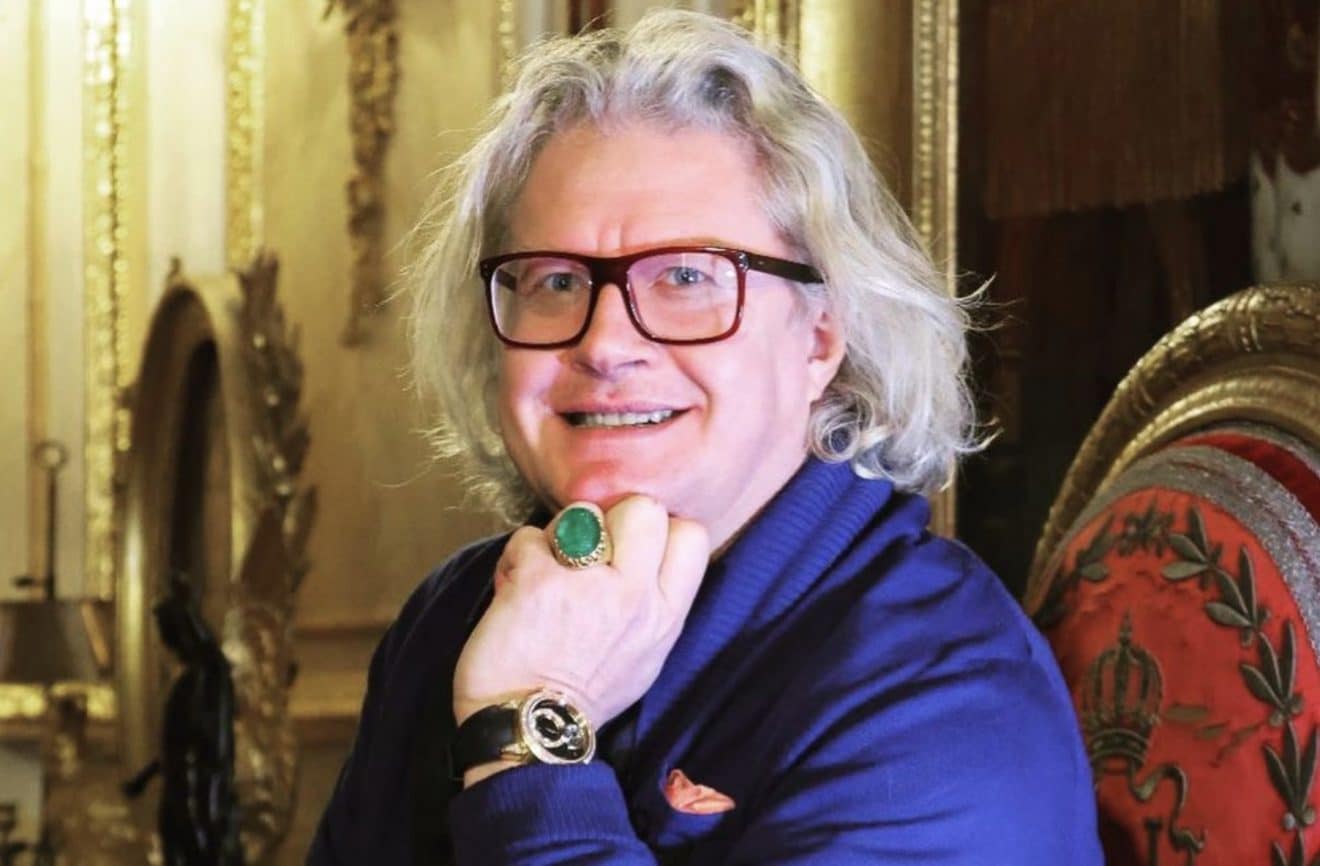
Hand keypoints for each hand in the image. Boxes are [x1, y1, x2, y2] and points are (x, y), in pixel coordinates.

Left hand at [452, 495, 709, 730]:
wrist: (530, 732)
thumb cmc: (584, 698)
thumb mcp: (646, 657)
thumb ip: (652, 606)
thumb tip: (643, 561)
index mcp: (665, 616)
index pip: (692, 534)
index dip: (661, 529)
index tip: (633, 548)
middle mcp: (635, 596)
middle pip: (644, 508)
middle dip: (613, 517)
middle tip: (590, 549)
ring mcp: (587, 585)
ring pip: (584, 511)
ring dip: (560, 532)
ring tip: (549, 566)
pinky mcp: (537, 581)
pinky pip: (529, 536)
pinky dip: (517, 556)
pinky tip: (515, 585)